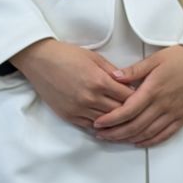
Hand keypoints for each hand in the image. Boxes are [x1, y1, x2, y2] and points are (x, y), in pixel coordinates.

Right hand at [10, 39, 133, 129]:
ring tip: (126, 122)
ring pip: (106, 123)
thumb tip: (128, 83)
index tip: (143, 98)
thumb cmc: (66, 55)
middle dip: (130, 112)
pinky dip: (100, 127)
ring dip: (117, 122)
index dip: (138, 98)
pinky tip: (108, 126)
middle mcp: (90, 97)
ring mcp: (79, 108)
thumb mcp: (94, 57)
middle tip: (138, 112)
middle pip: (119, 112)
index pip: (127, 97)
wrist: (39, 60)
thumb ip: (112, 72)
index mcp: (99, 81)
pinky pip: (90, 126)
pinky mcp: (69, 115)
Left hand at [91, 44, 182, 146]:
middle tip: (101, 134)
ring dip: (129, 138)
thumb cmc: (182, 56)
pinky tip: (138, 141)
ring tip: (115, 139)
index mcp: (153, 89)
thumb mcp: (155, 59)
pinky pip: (165, 134)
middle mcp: (163, 104)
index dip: (111, 119)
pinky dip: (150, 141)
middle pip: (135, 125)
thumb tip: (113, 76)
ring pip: (148, 132)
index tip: (98, 123)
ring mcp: (174, 113)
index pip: (127, 110)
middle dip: (115, 133)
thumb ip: (134, 71)